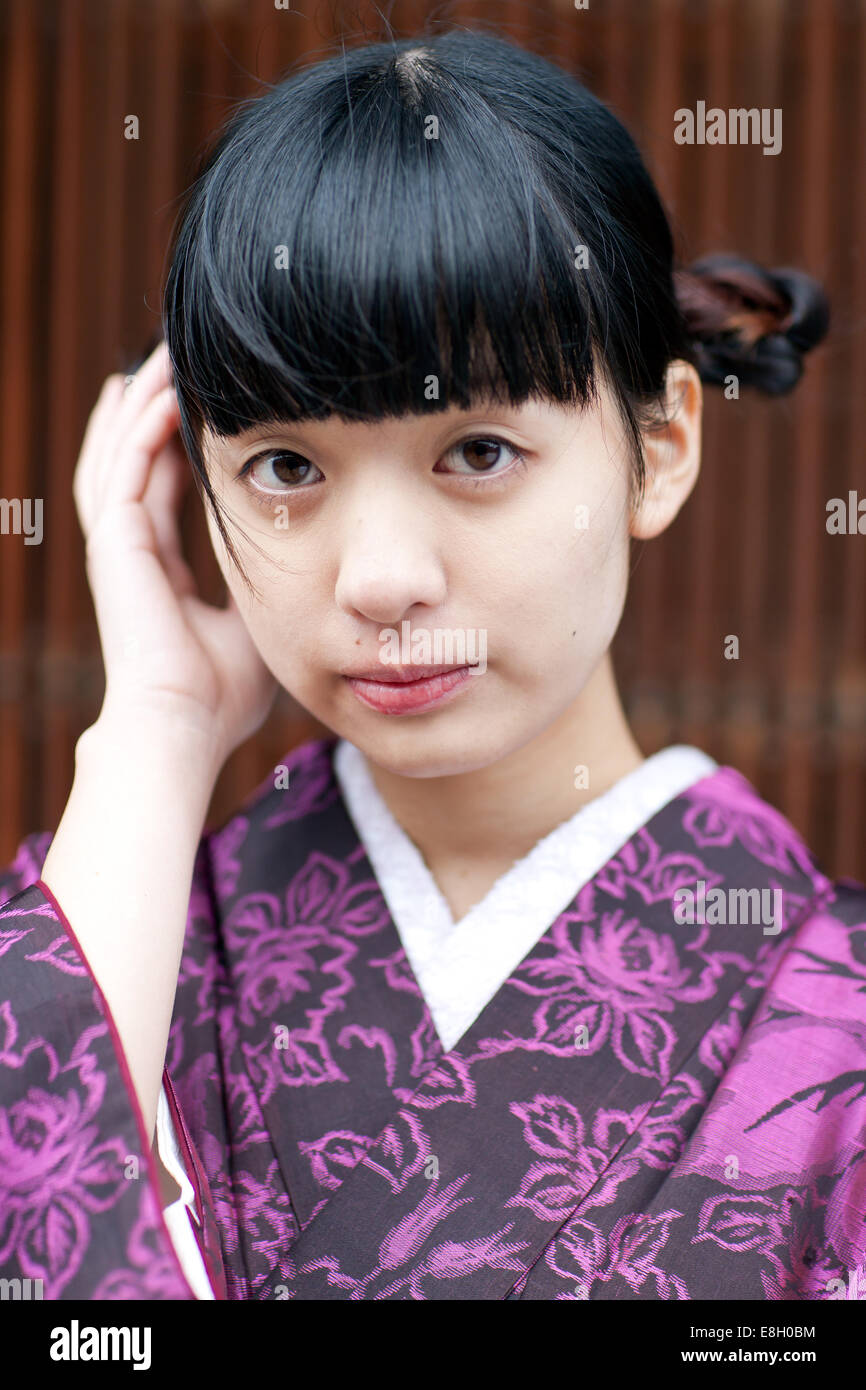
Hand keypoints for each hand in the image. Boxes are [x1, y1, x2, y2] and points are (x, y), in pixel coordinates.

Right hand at [74, 341, 276, 772]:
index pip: (160, 490)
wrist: (185, 724)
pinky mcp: (116, 545)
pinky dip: (144, 429)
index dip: (171, 448)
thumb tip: (312, 577)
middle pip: (129, 461)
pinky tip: (165, 394)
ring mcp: (118, 547)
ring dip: (142, 405)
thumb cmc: (222, 693)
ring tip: (161, 358)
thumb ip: (267, 591)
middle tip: (165, 362)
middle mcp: (131, 552)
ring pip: (120, 454)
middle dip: (146, 411)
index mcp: (159, 570)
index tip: (194, 411)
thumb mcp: (256, 625)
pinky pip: (127, 469)